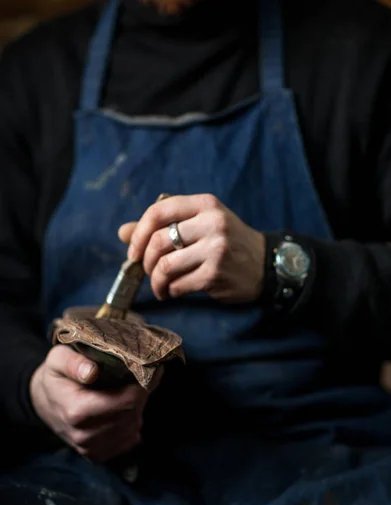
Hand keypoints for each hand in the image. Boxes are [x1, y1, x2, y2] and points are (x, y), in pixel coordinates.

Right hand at [30, 345, 161, 462]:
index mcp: (77, 412)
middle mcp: (84, 436)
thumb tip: (92, 372)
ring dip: (136, 409)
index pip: (127, 402)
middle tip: (140, 377)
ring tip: (128, 391)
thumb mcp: (58, 359)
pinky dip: (131, 423)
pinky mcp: (97, 456)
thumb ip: (73, 363)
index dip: (142, 384)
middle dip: (140, 394)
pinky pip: (129, 440)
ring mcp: (91, 449)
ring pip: (133, 427)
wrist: (45, 402)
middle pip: (133, 414)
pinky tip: (122, 409)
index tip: (147, 368)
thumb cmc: (56, 376)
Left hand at [118, 194, 264, 302]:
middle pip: (158, 241)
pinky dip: (170, 291)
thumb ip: (162, 226)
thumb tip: (122, 233)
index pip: (159, 210)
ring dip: (155, 281)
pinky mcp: (216, 274)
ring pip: (165, 266)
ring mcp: (215, 249)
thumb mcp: (199, 225)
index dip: (139, 232)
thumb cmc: (226, 242)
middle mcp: (212, 223)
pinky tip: (173, 292)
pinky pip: (178, 284)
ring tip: (159, 286)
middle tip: (147, 272)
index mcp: (205, 205)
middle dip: (145, 261)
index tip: (132, 251)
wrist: (265, 265)